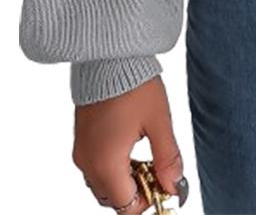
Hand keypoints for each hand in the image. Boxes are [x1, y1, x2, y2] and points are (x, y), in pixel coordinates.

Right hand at [73, 76, 188, 210]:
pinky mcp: (81, 139)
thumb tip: (174, 188)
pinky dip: (114, 167)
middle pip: (113, 198)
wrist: (109, 56)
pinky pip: (96, 167)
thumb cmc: (134, 85)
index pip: (127, 206)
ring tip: (148, 155)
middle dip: (138, 192)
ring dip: (126, 180)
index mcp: (106, 163)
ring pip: (103, 184)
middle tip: (159, 169)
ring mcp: (81, 151)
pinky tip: (133, 145)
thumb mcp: (159, 122)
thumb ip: (167, 159)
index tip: (166, 184)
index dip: (150, 200)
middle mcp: (88, 162)